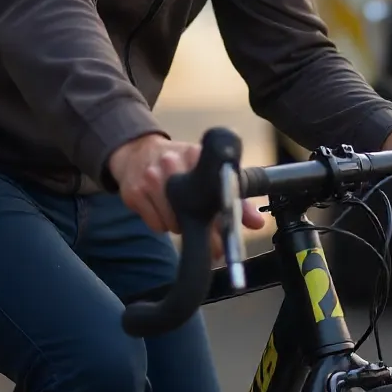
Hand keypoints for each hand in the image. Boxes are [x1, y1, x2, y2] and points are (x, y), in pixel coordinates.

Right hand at [108, 134, 264, 238]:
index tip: (224, 241)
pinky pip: (156, 226)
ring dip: (180, 225)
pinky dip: (162, 224)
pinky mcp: (134, 192)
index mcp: (196, 155)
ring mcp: (151, 178)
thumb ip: (237, 198)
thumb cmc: (180, 164)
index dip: (221, 221)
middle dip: (202, 230)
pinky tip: (162, 208)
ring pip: (174, 225)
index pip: (215, 192)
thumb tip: (257, 223)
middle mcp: (172, 163)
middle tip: (206, 236)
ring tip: (179, 210)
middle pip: (193, 215)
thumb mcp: (207, 172)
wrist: (138, 151)